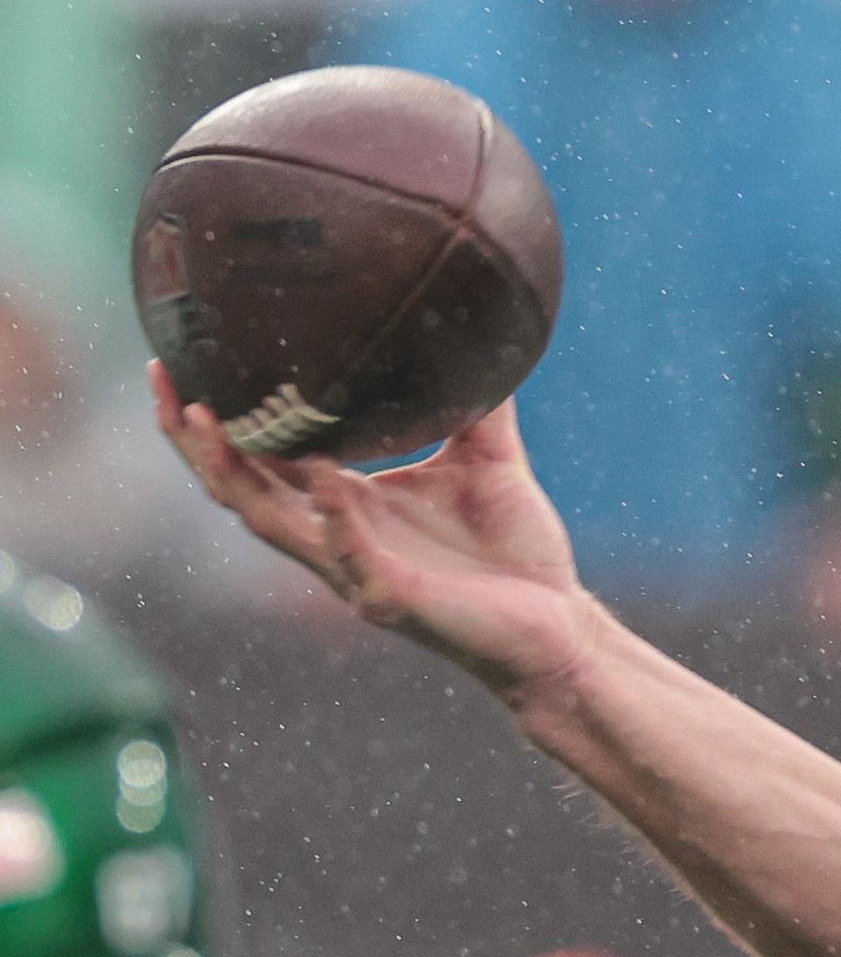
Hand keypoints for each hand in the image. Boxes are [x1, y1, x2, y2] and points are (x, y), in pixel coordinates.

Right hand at [151, 362, 595, 700]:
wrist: (559, 624)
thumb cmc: (515, 551)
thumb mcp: (489, 461)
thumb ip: (477, 406)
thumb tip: (485, 332)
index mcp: (348, 501)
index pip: (261, 456)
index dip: (217, 416)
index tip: (184, 360)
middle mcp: (335, 535)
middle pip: (237, 486)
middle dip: (193, 439)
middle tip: (166, 382)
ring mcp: (354, 570)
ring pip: (268, 521)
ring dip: (234, 472)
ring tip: (208, 418)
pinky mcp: (388, 598)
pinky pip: (348, 553)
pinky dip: (334, 514)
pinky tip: (326, 474)